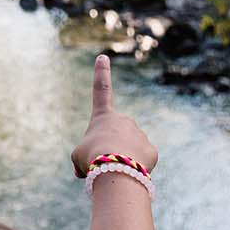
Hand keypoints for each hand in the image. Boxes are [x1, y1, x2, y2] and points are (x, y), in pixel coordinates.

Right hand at [71, 54, 157, 177]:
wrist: (115, 169)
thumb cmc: (92, 158)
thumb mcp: (79, 157)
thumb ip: (84, 157)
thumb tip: (85, 169)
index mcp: (103, 116)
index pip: (100, 90)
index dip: (101, 73)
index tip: (103, 57)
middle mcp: (123, 120)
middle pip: (114, 136)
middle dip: (109, 150)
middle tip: (102, 163)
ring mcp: (139, 133)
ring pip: (128, 150)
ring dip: (120, 161)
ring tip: (115, 169)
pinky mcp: (150, 149)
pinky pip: (140, 160)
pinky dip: (133, 168)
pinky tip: (128, 172)